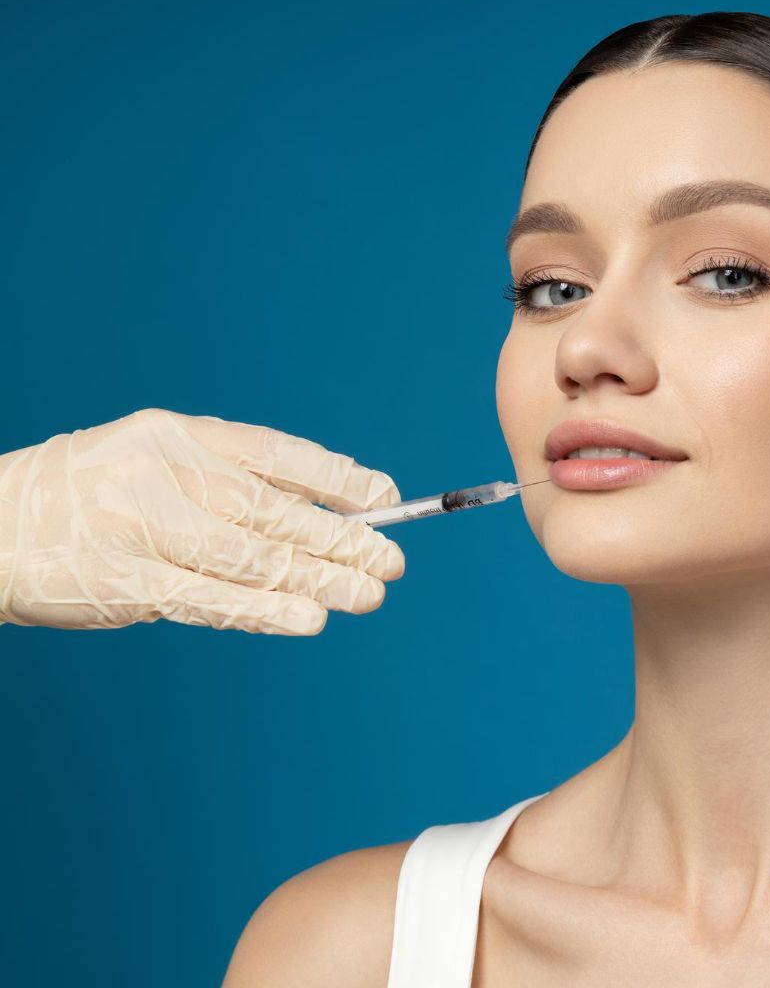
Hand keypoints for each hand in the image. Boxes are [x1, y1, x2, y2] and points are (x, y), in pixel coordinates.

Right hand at [0, 408, 405, 635]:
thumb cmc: (93, 496)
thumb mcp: (157, 461)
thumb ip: (231, 481)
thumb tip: (331, 516)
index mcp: (178, 434)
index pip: (277, 453)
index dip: (338, 479)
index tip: (386, 501)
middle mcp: (164, 472)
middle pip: (275, 509)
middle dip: (343, 539)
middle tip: (393, 563)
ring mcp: (142, 527)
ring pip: (253, 557)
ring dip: (319, 580)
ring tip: (370, 595)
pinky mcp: (125, 581)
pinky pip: (210, 599)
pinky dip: (265, 611)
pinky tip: (309, 619)